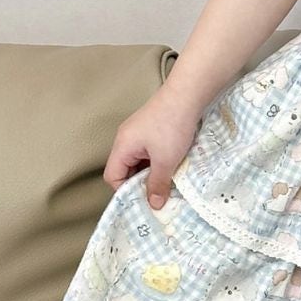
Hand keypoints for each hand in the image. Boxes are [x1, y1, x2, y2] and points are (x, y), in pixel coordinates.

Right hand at [103, 85, 207, 209]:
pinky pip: (149, 152)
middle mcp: (126, 139)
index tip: (144, 201)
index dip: (126, 191)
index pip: (112, 177)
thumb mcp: (165, 161)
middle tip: (158, 195)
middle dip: (140, 183)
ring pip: (139, 161)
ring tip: (168, 182)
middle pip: (125, 169)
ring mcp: (138, 133)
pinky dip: (158, 162)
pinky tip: (173, 166)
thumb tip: (154, 205)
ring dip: (152, 173)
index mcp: (122, 146)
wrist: (187, 95)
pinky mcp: (151, 129)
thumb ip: (157, 184)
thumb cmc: (172, 126)